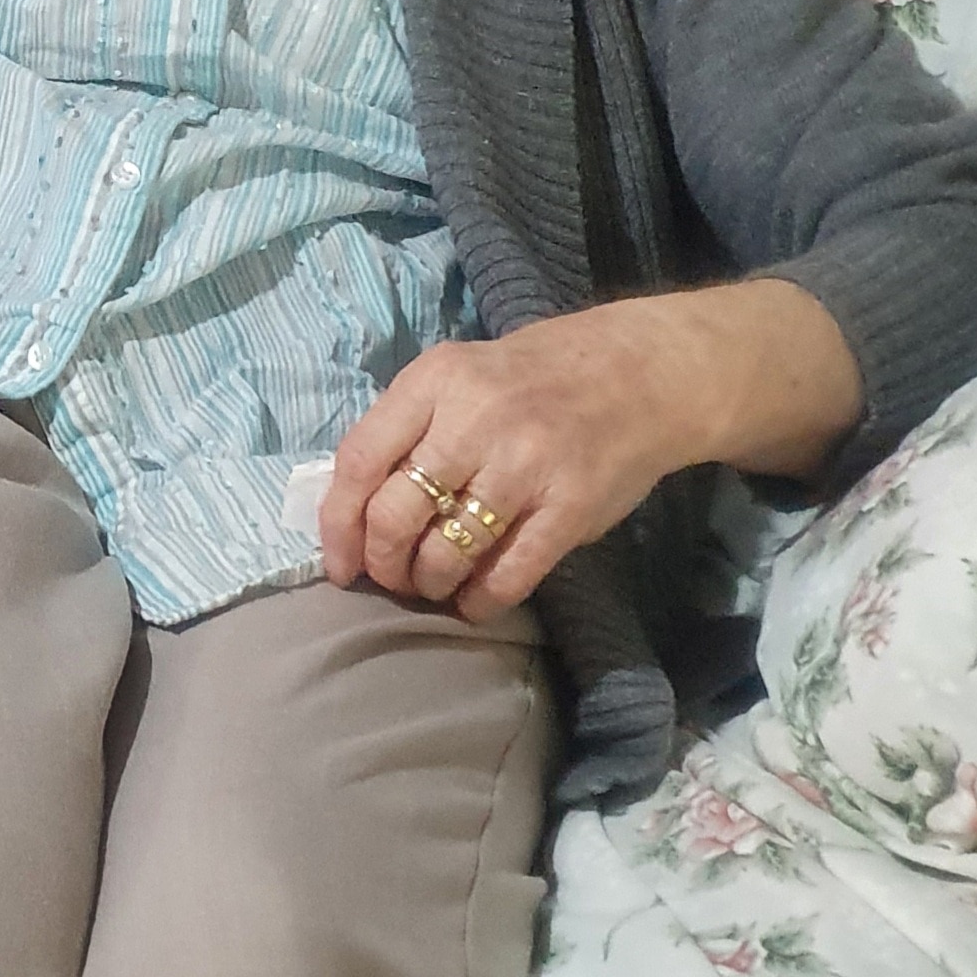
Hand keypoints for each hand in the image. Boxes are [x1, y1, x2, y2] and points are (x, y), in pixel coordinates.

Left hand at [318, 280, 860, 619]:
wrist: (639, 374)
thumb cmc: (530, 379)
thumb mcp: (457, 376)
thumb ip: (408, 427)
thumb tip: (353, 506)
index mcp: (434, 381)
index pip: (359, 460)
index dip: (337, 523)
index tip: (339, 562)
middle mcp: (473, 420)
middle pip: (395, 515)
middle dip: (382, 563)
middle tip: (391, 577)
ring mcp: (524, 466)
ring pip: (445, 552)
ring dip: (428, 583)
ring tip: (433, 585)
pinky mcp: (569, 508)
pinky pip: (508, 575)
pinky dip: (480, 601)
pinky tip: (473, 601)